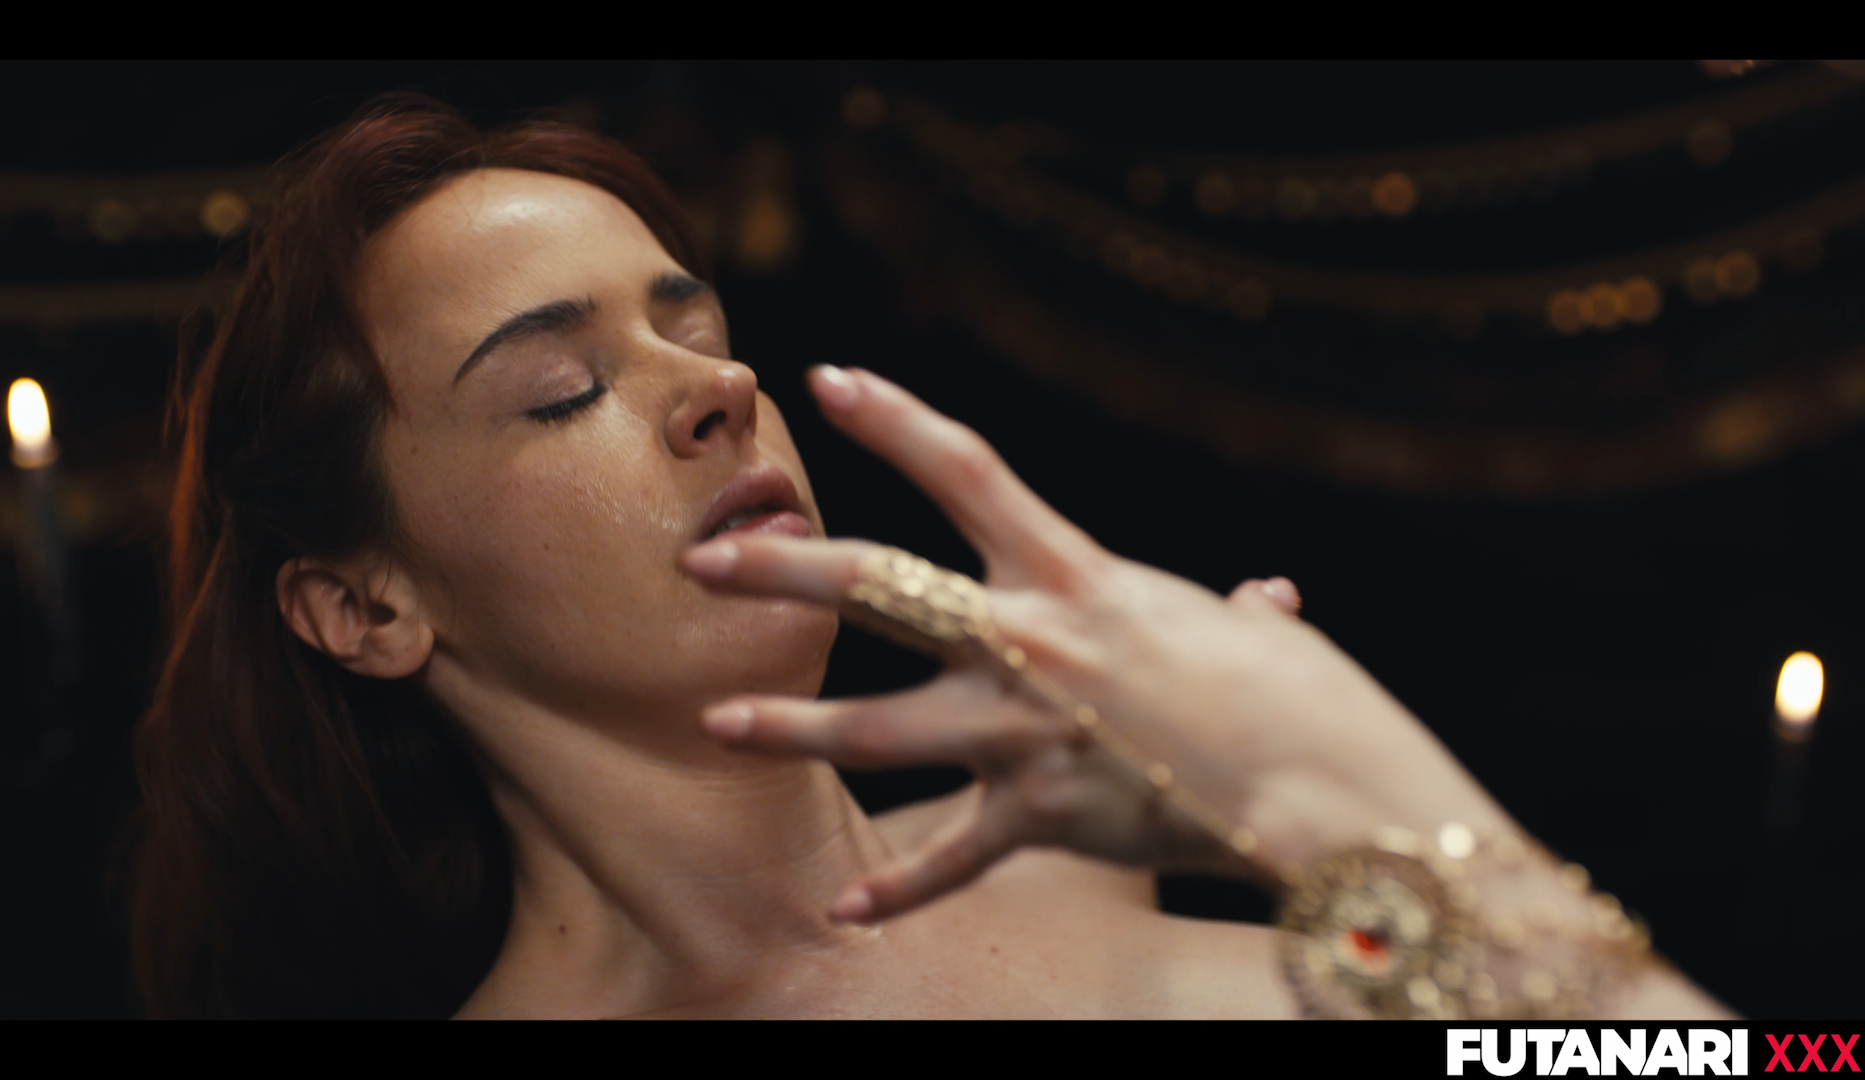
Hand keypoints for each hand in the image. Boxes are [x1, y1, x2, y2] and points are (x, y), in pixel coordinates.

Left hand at [683, 366, 1510, 921]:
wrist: (1316, 786)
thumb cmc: (1297, 695)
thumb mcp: (1249, 634)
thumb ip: (1236, 615)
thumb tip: (1262, 600)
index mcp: (1076, 575)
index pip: (966, 472)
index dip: (894, 418)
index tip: (828, 380)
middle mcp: (1031, 643)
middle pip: (877, 588)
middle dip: (780, 572)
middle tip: (703, 563)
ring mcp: (1023, 732)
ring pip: (877, 729)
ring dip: (791, 728)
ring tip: (717, 724)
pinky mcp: (1040, 816)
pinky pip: (953, 858)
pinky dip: (900, 887)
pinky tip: (844, 906)